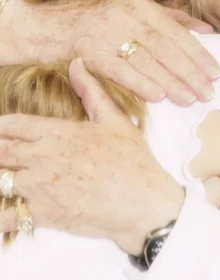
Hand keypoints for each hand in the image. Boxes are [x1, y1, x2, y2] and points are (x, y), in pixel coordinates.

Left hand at [0, 58, 184, 253]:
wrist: (146, 202)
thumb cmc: (133, 162)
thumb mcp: (115, 120)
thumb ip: (91, 91)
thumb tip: (77, 63)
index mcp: (59, 132)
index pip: (12, 124)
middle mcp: (44, 156)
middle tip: (2, 156)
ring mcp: (41, 186)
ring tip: (4, 182)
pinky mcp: (44, 214)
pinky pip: (6, 216)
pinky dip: (0, 215)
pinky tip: (4, 212)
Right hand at [1, 0, 219, 105]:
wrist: (44, 25)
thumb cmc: (93, 19)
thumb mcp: (131, 10)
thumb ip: (170, 18)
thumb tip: (206, 30)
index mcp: (138, 4)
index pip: (175, 31)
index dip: (197, 53)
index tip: (215, 72)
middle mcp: (124, 14)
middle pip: (164, 47)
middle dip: (189, 72)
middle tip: (208, 92)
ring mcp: (106, 32)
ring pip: (146, 60)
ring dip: (171, 81)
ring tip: (190, 98)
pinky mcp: (88, 50)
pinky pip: (119, 69)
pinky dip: (139, 82)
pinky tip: (158, 95)